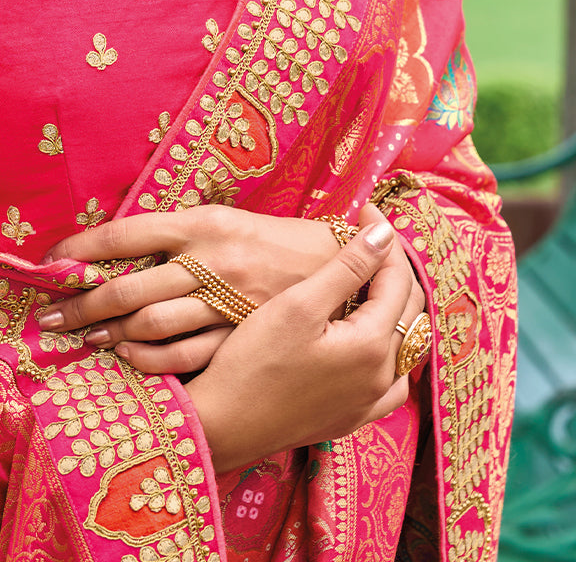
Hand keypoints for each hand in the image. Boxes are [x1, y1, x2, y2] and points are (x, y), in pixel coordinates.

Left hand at [37, 204, 339, 372]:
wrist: (338, 265)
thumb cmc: (266, 240)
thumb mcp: (220, 221)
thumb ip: (172, 236)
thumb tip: (110, 250)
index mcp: (199, 222)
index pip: (123, 234)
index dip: (79, 250)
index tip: (47, 264)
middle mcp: (209, 259)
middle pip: (127, 286)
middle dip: (80, 304)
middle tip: (48, 319)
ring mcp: (225, 301)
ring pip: (150, 323)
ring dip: (109, 334)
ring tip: (82, 339)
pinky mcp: (240, 335)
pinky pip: (185, 354)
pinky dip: (149, 360)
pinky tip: (127, 359)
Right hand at [185, 206, 425, 472]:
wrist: (224, 423)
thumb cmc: (254, 360)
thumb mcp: (298, 304)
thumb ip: (347, 268)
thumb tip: (384, 234)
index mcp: (372, 346)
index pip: (397, 279)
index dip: (385, 239)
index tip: (366, 210)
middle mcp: (382, 379)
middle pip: (409, 311)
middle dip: (393, 267)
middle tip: (367, 236)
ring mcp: (369, 404)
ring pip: (405, 346)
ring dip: (394, 308)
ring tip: (370, 280)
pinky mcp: (352, 418)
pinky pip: (391, 379)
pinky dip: (388, 349)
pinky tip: (367, 339)